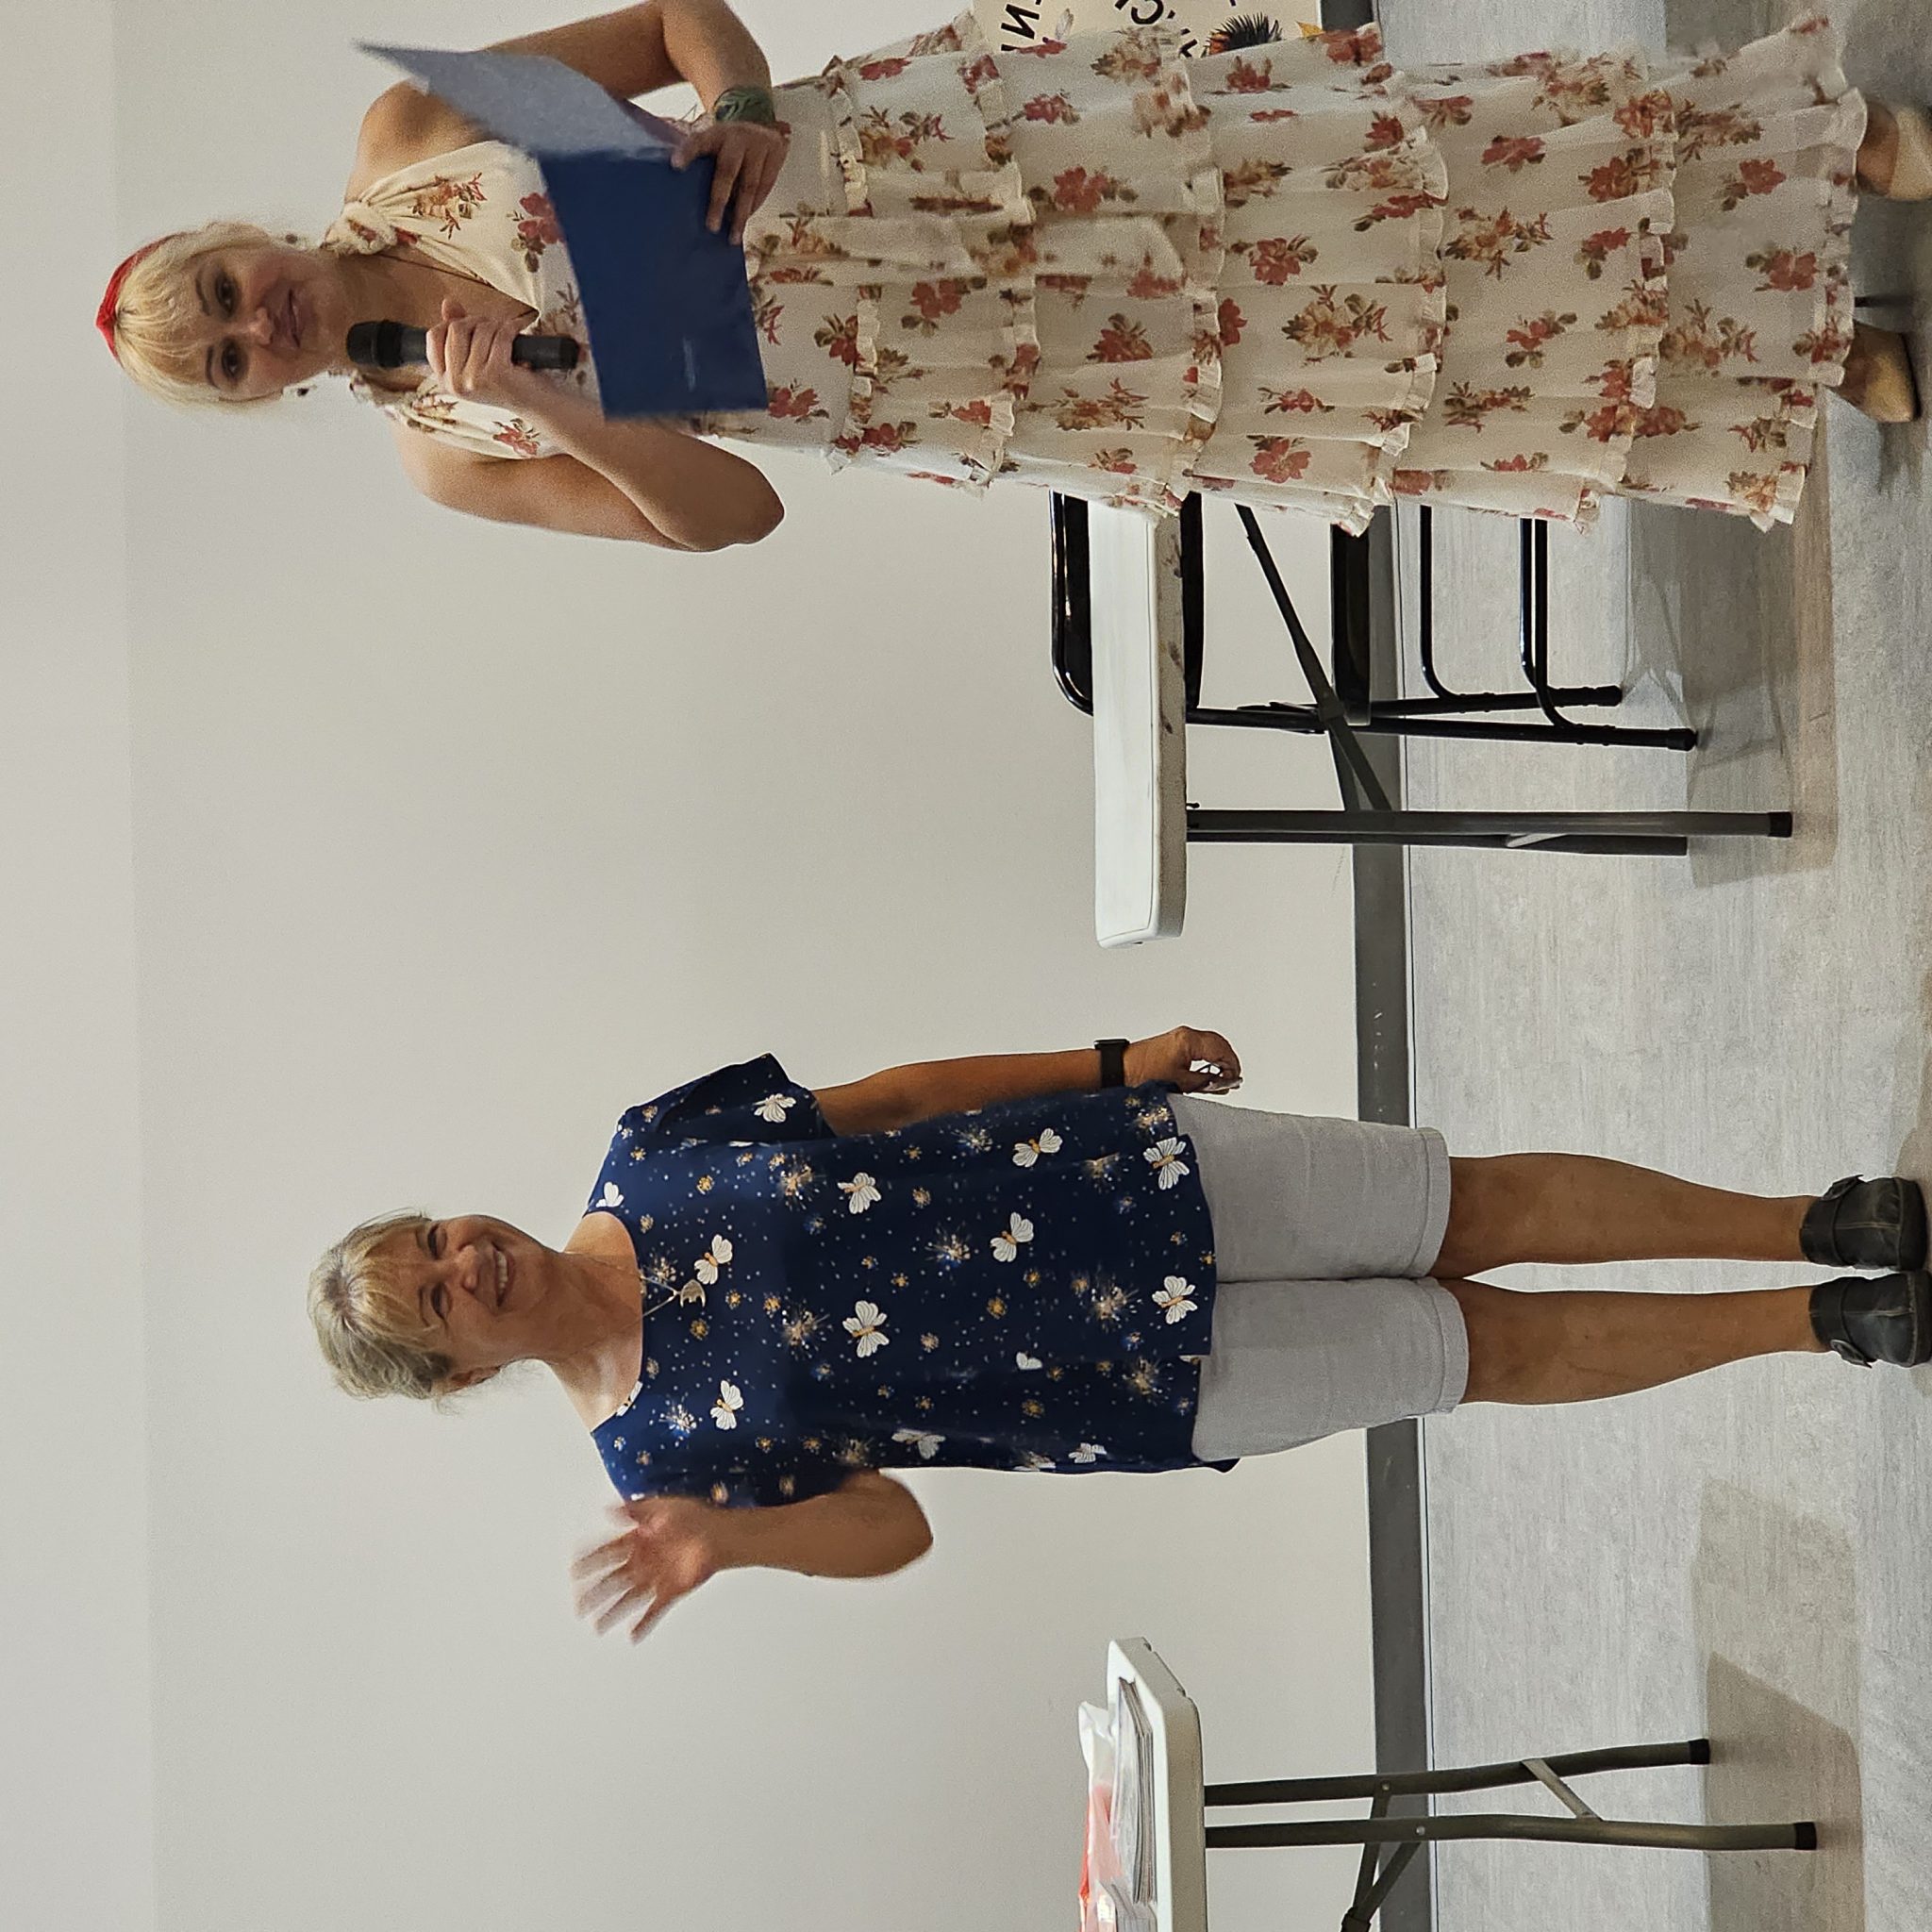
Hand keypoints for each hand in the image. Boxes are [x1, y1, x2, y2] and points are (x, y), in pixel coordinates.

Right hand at [425, 299, 554, 414]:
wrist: (538, 403)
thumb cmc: (509, 379)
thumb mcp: (476, 356)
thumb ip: (458, 331)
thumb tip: (447, 302)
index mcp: (445, 380)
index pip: (433, 336)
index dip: (452, 324)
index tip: (472, 328)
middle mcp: (455, 383)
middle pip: (456, 328)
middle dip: (477, 321)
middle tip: (493, 327)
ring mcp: (474, 380)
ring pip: (480, 330)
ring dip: (496, 325)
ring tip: (507, 334)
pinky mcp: (496, 374)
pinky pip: (500, 335)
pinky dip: (511, 327)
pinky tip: (517, 330)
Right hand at [571, 1496, 733, 1642]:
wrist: (722, 1536)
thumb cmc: (697, 1516)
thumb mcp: (662, 1505)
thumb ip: (636, 1509)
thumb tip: (609, 1509)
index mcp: (640, 1538)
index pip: (607, 1552)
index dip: (590, 1561)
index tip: (573, 1569)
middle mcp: (645, 1559)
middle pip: (613, 1579)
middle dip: (594, 1592)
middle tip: (577, 1603)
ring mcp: (657, 1577)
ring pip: (628, 1598)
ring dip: (612, 1612)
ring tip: (596, 1625)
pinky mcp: (671, 1591)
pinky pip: (654, 1611)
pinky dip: (643, 1624)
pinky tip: (632, 1634)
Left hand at [673, 118, 788, 242]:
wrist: (764, 129)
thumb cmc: (731, 146)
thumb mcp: (715, 144)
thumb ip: (703, 162)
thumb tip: (687, 196)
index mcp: (715, 133)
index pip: (698, 141)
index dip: (686, 152)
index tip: (675, 165)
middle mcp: (736, 137)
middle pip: (727, 171)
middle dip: (719, 201)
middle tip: (712, 227)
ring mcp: (758, 144)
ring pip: (749, 184)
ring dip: (740, 214)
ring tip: (733, 236)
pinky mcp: (775, 154)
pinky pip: (765, 187)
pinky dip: (755, 206)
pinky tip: (746, 219)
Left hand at [1124, 1026, 1241, 1093]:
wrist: (1121, 1069)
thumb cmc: (1142, 1073)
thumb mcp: (1180, 1083)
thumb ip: (1205, 1082)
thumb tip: (1221, 1083)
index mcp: (1189, 1041)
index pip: (1221, 1050)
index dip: (1232, 1066)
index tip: (1234, 1079)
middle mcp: (1185, 1035)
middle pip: (1218, 1043)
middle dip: (1228, 1061)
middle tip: (1231, 1079)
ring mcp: (1179, 1037)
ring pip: (1210, 1044)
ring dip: (1219, 1059)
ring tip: (1221, 1078)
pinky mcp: (1174, 1042)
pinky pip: (1199, 1046)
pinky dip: (1208, 1057)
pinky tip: (1208, 1071)